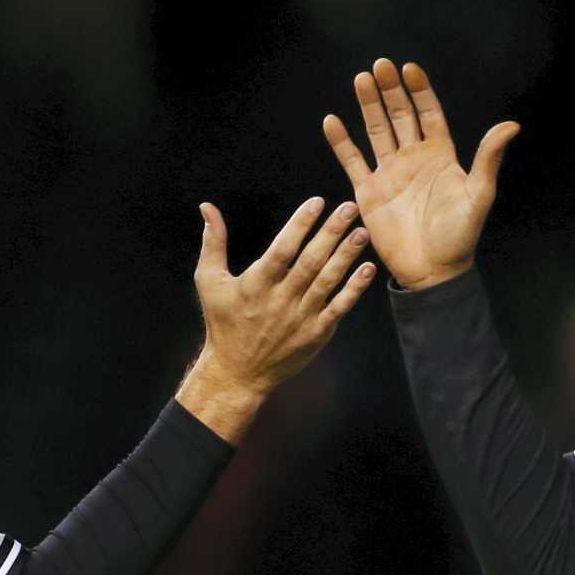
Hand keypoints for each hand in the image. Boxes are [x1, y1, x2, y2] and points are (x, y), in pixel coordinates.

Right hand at [177, 196, 374, 441]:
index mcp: (256, 284)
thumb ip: (213, 243)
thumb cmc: (223, 323)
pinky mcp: (316, 334)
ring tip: (361, 232)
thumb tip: (207, 207)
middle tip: (349, 207)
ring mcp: (301, 318)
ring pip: (328, 281)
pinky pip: (339, 308)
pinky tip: (368, 269)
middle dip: (331, 232)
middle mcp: (281, 300)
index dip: (300, 224)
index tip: (317, 202)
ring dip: (346, 256)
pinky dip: (354, 289)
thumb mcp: (209, 281)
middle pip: (311, 261)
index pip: (283, 249)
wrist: (238, 373)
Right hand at [322, 59, 518, 291]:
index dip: (420, 91)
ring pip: (376, 131)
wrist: (433, 271)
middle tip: (379, 65)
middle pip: (400, 115)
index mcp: (440, 155)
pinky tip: (332, 121)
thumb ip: (489, 158)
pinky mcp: (369, 192)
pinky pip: (352, 161)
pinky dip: (341, 142)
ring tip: (361, 80)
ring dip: (368, 106)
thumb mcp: (479, 194)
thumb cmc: (460, 236)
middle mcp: (414, 159)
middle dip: (390, 90)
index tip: (410, 69)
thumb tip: (511, 125)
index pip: (428, 113)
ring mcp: (390, 173)